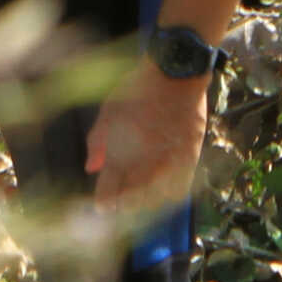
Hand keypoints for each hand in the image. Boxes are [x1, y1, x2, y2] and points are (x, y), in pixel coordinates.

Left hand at [84, 61, 210, 212]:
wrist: (176, 74)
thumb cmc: (138, 89)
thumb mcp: (109, 110)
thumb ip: (98, 142)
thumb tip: (91, 168)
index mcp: (121, 153)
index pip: (109, 193)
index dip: (104, 202)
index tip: (102, 207)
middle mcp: (145, 164)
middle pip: (131, 202)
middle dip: (122, 206)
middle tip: (119, 205)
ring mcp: (169, 164)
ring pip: (155, 201)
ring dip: (144, 204)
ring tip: (139, 201)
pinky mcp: (189, 160)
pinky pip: (178, 191)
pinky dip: (168, 196)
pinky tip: (162, 192)